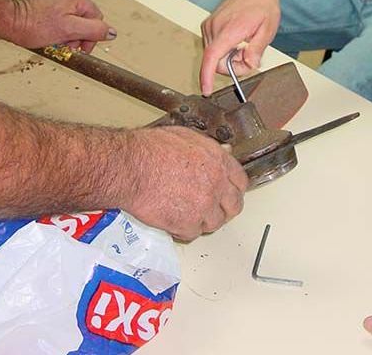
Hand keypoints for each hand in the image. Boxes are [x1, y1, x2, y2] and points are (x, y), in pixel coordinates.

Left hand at [10, 0, 115, 52]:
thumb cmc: (34, 25)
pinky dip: (60, 29)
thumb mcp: (70, 30)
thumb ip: (94, 30)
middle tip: (67, 45)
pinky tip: (52, 34)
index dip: (90, 37)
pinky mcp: (50, 3)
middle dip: (79, 36)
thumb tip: (112, 32)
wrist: (9, 22)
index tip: (79, 48)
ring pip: (75, 20)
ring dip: (70, 34)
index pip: (97, 20)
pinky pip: (64, 18)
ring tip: (57, 41)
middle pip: (86, 20)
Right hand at [127, 126, 248, 240]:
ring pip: (215, 223)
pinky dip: (184, 230)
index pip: (241, 181)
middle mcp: (217, 184)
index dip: (234, 189)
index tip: (228, 193)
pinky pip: (194, 234)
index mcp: (219, 161)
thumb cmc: (150, 149)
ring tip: (190, 215)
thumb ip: (209, 149)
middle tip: (213, 209)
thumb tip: (222, 153)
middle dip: (225, 208)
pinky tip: (175, 221)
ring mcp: (204, 206)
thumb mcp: (187, 137)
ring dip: (204, 220)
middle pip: (234, 206)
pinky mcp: (188, 224)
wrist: (131, 167)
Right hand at [199, 0, 287, 95]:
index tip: (206, 90)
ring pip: (214, 56)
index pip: (212, 57)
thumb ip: (257, 49)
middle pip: (216, 62)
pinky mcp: (208, 26)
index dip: (207, 76)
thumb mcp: (267, 30)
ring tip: (244, 44)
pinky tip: (236, 40)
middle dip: (232, 65)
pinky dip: (224, 50)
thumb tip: (249, 64)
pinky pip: (213, 48)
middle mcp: (215, 27)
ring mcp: (209, 26)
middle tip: (249, 55)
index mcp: (230, 29)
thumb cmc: (263, 6)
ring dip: (229, 57)